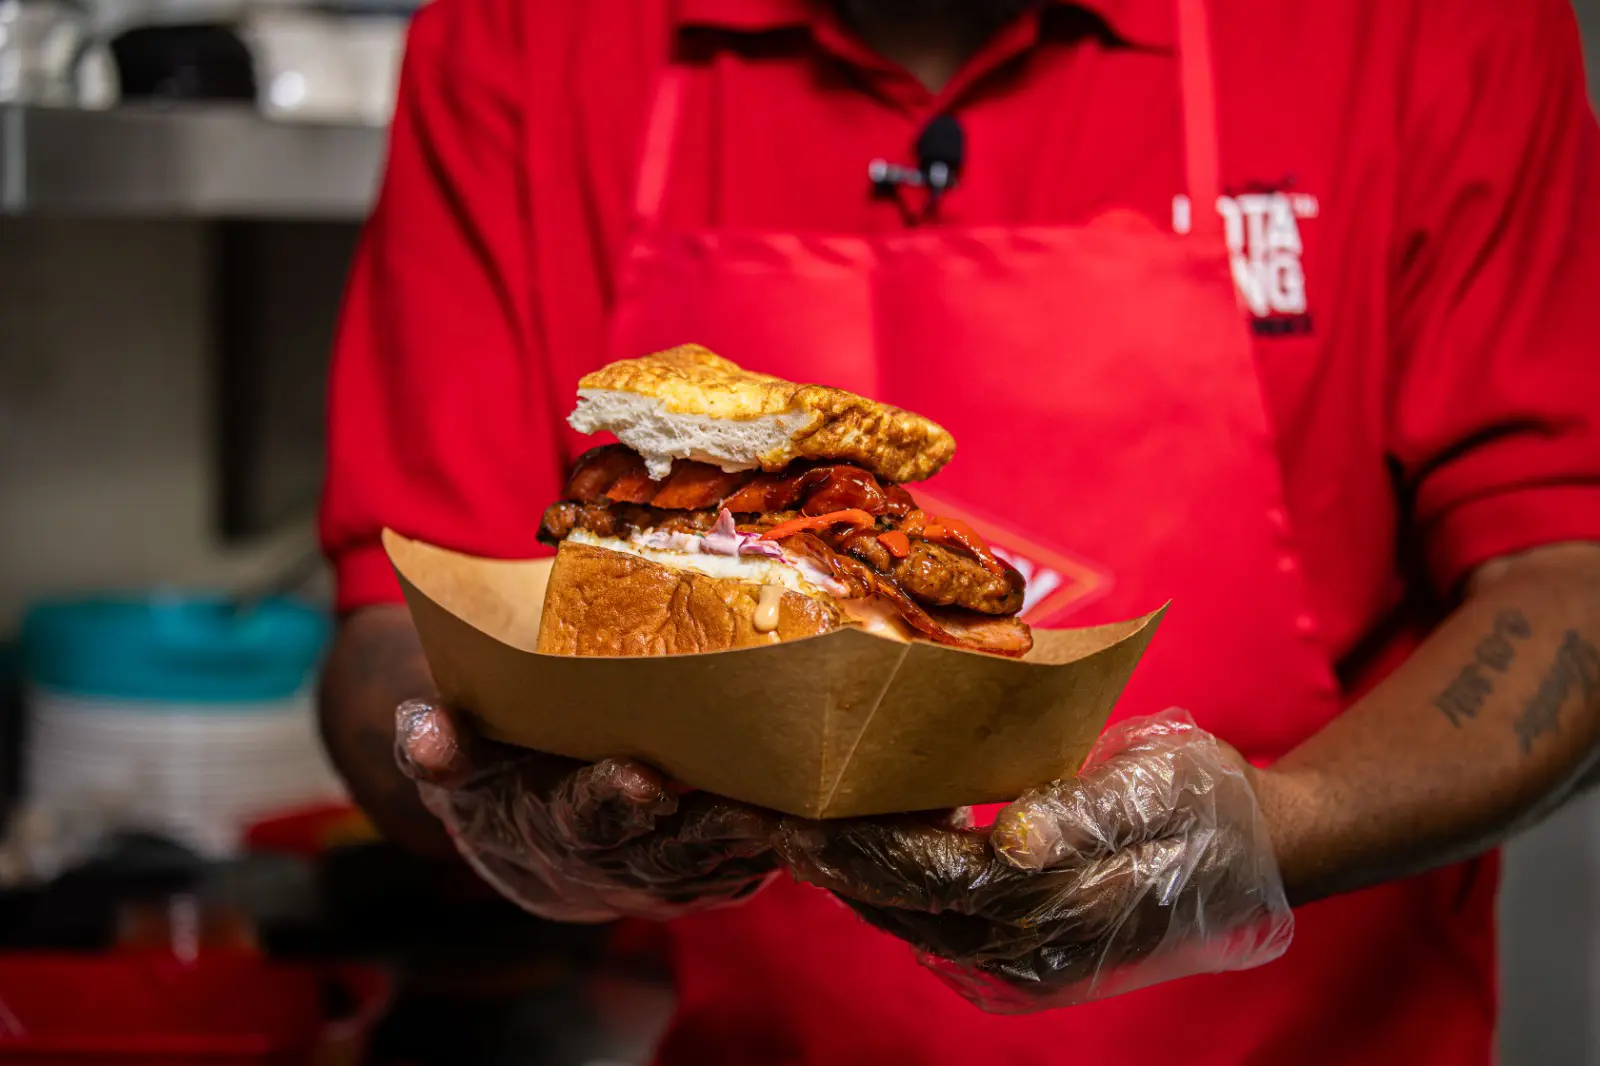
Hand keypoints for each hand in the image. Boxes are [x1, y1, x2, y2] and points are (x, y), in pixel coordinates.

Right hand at [395, 699, 779, 921]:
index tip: (638, 777)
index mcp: (557, 827)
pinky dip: (780, 852)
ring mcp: (668, 875)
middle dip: (705, 831)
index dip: (609, 802)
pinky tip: (813, 822)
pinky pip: (748, 869)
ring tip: (795, 812)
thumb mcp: (460, 761)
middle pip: (666, 853)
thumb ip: (439, 745)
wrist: (531, 844)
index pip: (583, 819)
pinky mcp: (710, 874)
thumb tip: (420, 730)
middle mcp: (616, 863)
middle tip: (748, 805)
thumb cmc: (502, 779)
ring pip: (718, 867)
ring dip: (756, 846)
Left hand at [774, 711, 1292, 1011]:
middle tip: (760, 810)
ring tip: (786, 821)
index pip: (938, 877)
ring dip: (848, 873)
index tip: (797, 810)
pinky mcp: (1020, 948)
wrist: (1255, 848)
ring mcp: (1026, 956)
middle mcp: (1034, 946)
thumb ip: (1086, 816)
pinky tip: (851, 839)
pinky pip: (934, 916)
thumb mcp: (1160, 791)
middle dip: (833, 861)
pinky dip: (885, 881)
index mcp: (1064, 907)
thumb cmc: (1207, 804)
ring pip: (910, 915)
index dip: (865, 845)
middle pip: (907, 904)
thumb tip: (1015, 841)